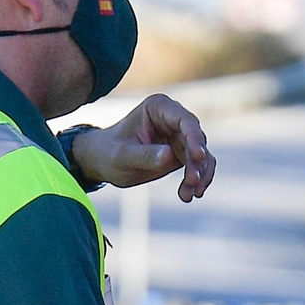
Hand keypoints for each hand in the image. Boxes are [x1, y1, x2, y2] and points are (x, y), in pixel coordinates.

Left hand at [68, 94, 215, 200]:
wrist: (103, 162)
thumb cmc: (108, 152)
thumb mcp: (122, 156)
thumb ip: (144, 155)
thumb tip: (170, 156)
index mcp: (158, 108)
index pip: (185, 120)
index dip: (195, 138)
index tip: (198, 157)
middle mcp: (173, 119)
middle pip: (197, 139)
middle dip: (197, 162)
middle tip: (192, 183)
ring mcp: (179, 136)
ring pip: (201, 155)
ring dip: (199, 175)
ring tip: (189, 195)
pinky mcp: (181, 153)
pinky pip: (198, 166)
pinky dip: (197, 180)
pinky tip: (189, 195)